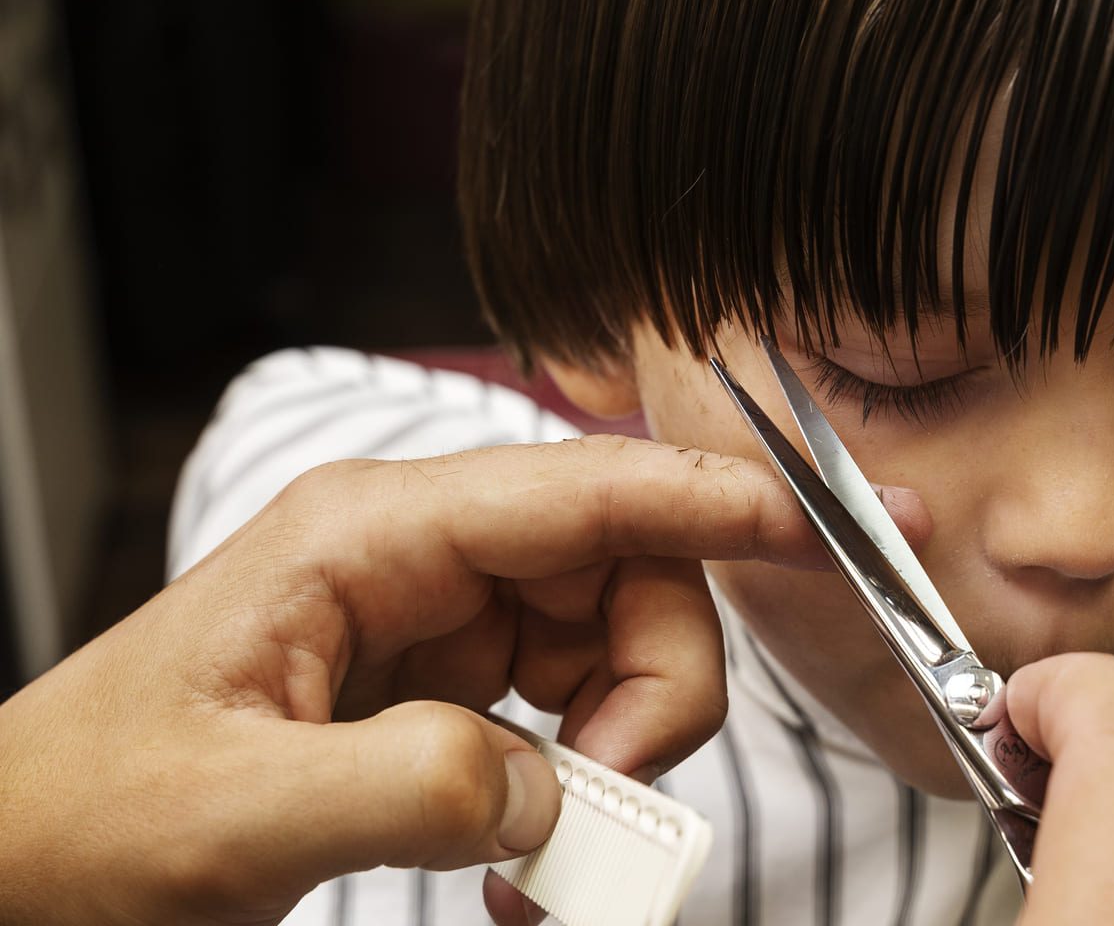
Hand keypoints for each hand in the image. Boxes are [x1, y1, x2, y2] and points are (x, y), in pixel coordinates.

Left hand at [0, 435, 923, 925]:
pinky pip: (566, 702)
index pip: (568, 487)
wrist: (24, 860)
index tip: (802, 520)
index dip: (697, 493)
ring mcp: (434, 615)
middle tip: (616, 798)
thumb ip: (401, 786)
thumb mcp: (228, 814)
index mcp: (365, 533)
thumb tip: (547, 785)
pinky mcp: (439, 681)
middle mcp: (417, 553)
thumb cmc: (86, 813)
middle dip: (655, 676)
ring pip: (607, 633)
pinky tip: (532, 852)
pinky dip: (583, 775)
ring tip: (555, 852)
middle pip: (614, 564)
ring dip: (625, 738)